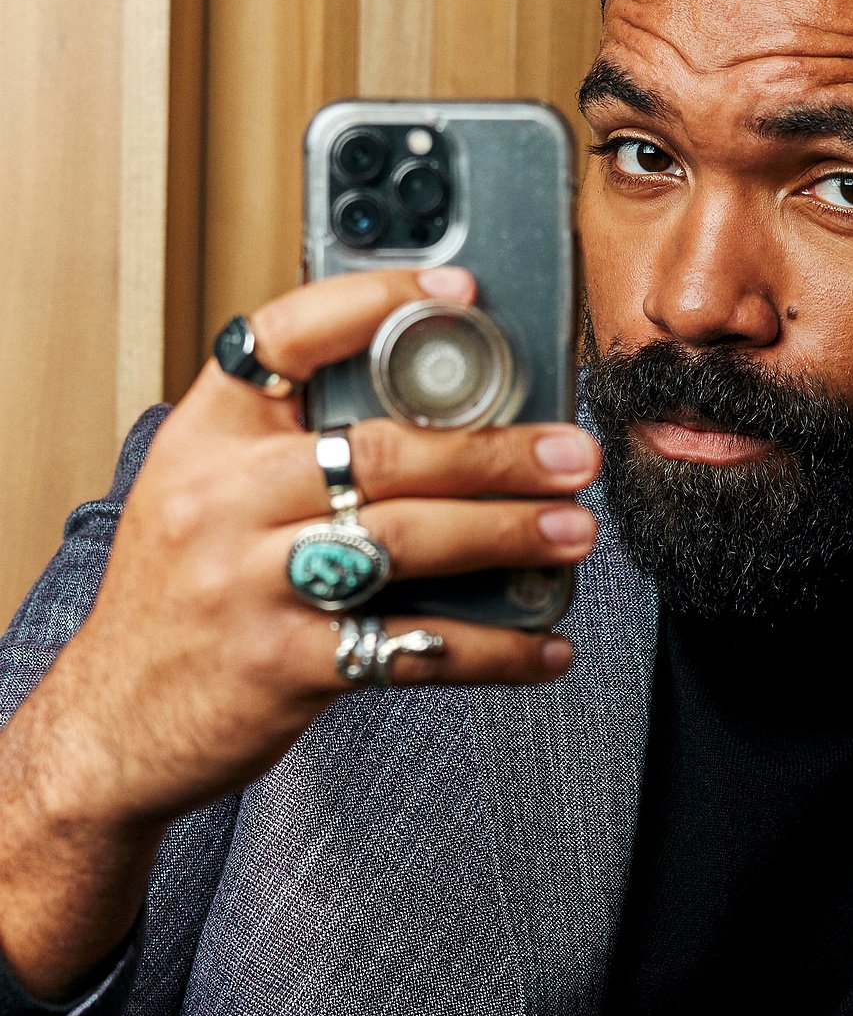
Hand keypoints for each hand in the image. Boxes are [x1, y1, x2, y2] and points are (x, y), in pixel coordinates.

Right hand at [0, 265, 600, 995]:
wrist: (114, 722)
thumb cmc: (179, 599)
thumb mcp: (200, 494)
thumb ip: (283, 447)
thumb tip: (429, 409)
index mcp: (207, 438)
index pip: (285, 337)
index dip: (375, 304)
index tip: (463, 293)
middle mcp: (224, 501)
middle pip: (381, 453)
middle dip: (496, 452)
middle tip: (573, 453)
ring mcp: (253, 584)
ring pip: (407, 542)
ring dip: (507, 535)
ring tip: (575, 532)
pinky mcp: (287, 666)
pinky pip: (413, 649)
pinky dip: (493, 649)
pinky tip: (545, 646)